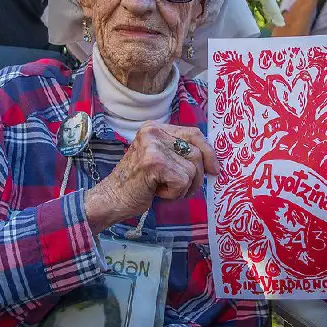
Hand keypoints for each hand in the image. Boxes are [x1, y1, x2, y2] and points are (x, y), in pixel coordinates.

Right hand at [84, 123, 219, 233]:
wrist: (112, 199)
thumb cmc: (138, 183)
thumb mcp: (159, 159)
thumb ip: (179, 153)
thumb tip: (212, 161)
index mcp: (155, 128)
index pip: (193, 133)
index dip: (209, 152)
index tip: (214, 169)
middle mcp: (154, 132)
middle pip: (196, 153)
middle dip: (195, 177)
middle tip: (176, 187)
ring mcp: (153, 146)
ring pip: (192, 170)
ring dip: (183, 187)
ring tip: (162, 188)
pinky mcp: (154, 162)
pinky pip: (183, 181)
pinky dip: (174, 193)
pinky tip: (157, 192)